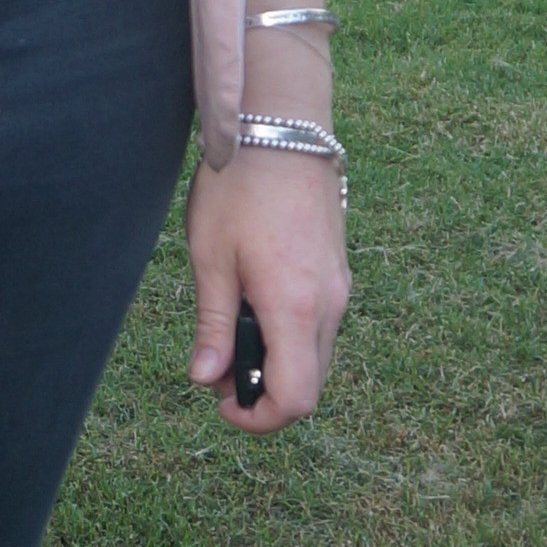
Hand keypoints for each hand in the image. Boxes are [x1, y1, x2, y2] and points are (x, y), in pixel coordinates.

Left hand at [185, 125, 349, 435]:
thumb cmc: (239, 189)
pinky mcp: (338, 272)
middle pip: (310, 385)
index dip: (258, 418)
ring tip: (229, 329)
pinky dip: (289, 336)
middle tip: (215, 367)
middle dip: (263, 392)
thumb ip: (214, 325)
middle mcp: (330, 305)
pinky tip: (254, 304)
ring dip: (276, 363)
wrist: (281, 128)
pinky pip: (320, 326)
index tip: (220, 402)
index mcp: (296, 308)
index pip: (295, 399)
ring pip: (316, 356)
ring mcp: (340, 288)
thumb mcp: (211, 260)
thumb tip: (206, 379)